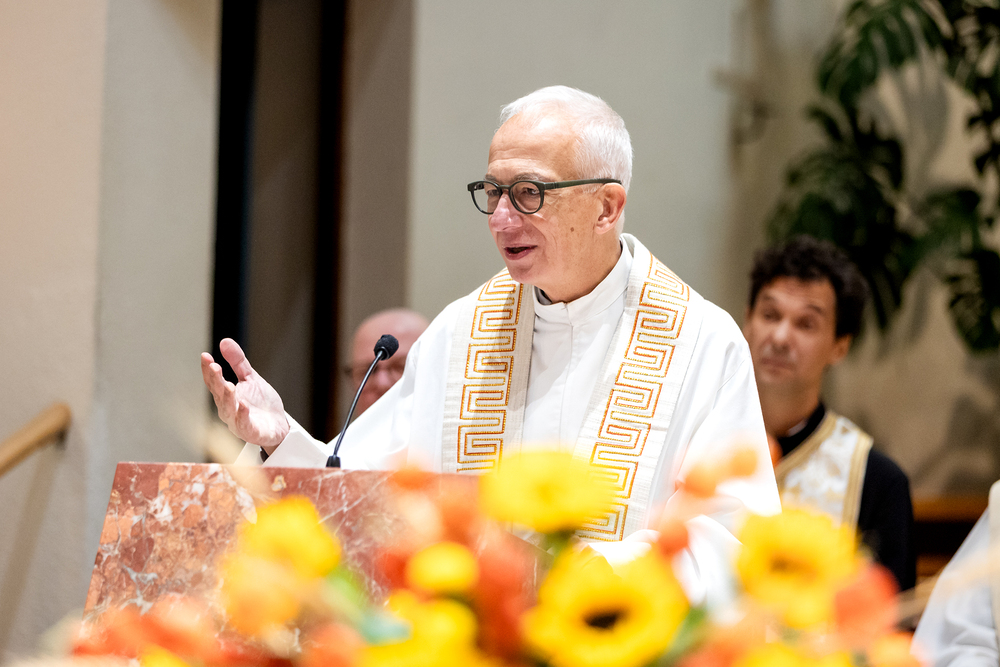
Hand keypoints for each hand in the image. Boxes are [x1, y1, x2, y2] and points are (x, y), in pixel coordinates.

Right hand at [201, 338, 289, 452]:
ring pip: (228, 410)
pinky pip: (244, 424)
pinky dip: (242, 415)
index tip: (205, 356)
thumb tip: (224, 341)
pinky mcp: (250, 431)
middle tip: (214, 367)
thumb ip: (237, 363)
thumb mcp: (250, 378)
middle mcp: (228, 409)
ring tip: (229, 386)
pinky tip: (243, 404)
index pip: (214, 382)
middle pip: (219, 394)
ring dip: (227, 398)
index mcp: (226, 396)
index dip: (208, 370)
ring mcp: (238, 421)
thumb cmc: (261, 403)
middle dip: (216, 381)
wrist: (278, 425)